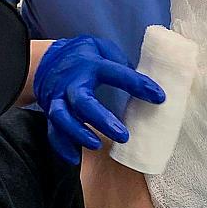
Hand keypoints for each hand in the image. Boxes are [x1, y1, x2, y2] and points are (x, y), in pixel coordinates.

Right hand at [34, 37, 164, 164]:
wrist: (47, 59)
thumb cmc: (84, 56)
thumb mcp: (102, 49)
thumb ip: (121, 64)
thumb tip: (147, 82)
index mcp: (91, 64)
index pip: (116, 73)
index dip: (138, 84)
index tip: (159, 97)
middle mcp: (72, 82)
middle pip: (82, 102)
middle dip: (101, 120)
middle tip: (123, 135)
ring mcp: (58, 97)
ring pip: (62, 117)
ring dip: (78, 133)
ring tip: (96, 145)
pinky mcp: (49, 112)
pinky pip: (53, 131)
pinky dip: (63, 146)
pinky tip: (75, 157)